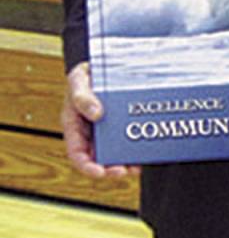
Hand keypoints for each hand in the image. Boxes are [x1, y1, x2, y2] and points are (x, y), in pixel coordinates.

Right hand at [62, 62, 139, 178]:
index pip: (77, 153)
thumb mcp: (79, 81)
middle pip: (97, 158)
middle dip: (110, 169)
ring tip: (136, 166)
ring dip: (124, 163)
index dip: (87, 166)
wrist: (103, 65)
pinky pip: (127, 139)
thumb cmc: (86, 74)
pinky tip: (144, 152)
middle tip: (123, 171)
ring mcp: (106, 129)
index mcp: (74, 126)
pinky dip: (135, 148)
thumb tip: (96, 114)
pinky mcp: (121, 124)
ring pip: (114, 153)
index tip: (99, 172)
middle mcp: (90, 132)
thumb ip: (82, 96)